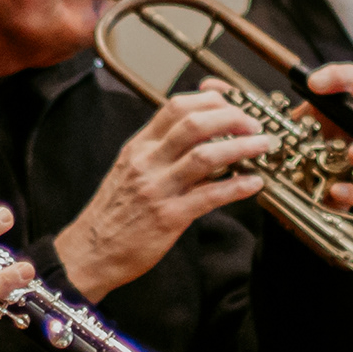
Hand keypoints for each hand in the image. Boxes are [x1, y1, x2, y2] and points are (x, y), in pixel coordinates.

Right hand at [53, 89, 278, 298]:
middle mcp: (147, 161)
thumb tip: (196, 135)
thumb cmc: (114, 213)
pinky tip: (254, 183)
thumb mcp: (129, 170)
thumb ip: (159, 151)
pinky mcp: (168, 217)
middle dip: (232, 117)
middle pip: (194, 122)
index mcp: (138, 146)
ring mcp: (157, 188)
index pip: (175, 106)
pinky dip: (237, 187)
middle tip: (254, 124)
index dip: (210, 99)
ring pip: (206, 155)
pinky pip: (210, 196)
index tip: (232, 102)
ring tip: (262, 146)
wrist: (90, 252)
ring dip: (242, 147)